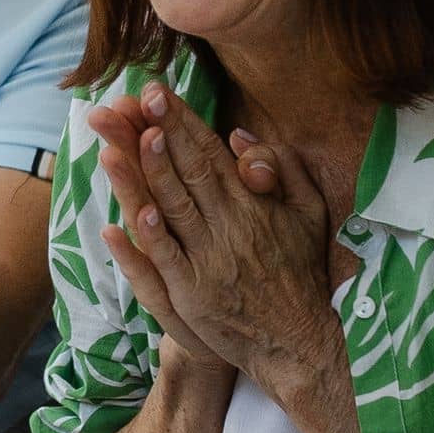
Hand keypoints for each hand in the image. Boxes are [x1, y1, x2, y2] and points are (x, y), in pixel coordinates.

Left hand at [83, 85, 338, 390]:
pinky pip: (168, 260)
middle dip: (155, 131)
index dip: (180, 121)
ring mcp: (210, 259)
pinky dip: (150, 236)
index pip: (209, 151)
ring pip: (172, 206)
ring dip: (146, 171)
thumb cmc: (300, 270)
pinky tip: (134, 212)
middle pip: (185, 169)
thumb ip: (281, 169)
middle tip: (128, 100)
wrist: (299, 340)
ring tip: (125, 139)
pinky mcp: (194, 293)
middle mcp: (230, 225)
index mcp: (252, 202)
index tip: (154, 92)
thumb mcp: (308, 212)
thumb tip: (238, 135)